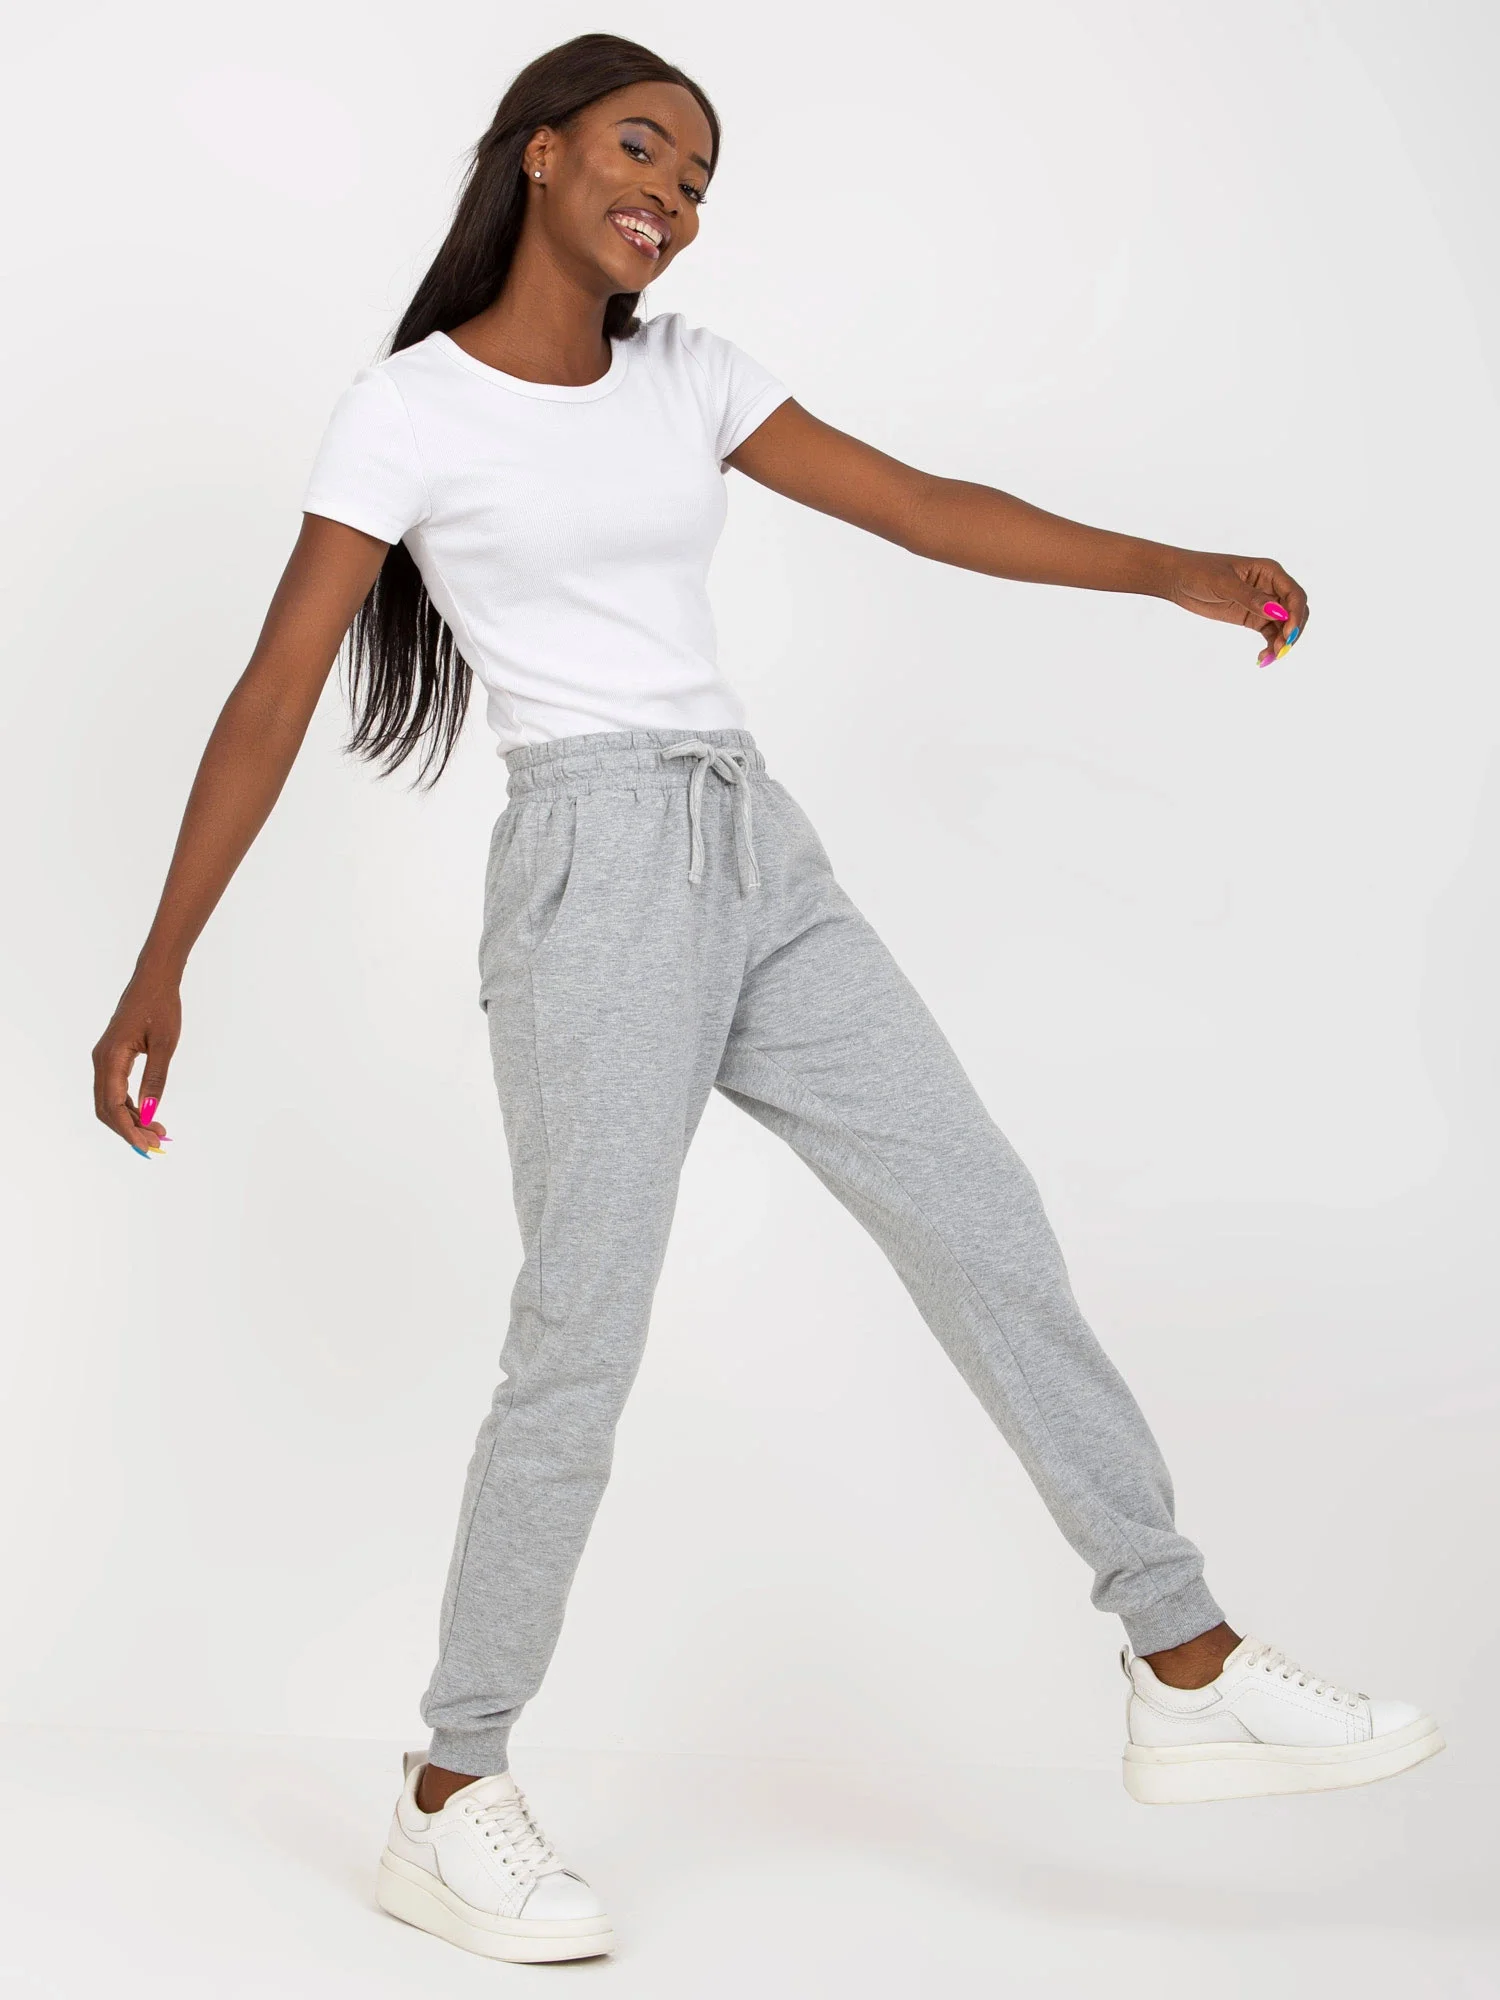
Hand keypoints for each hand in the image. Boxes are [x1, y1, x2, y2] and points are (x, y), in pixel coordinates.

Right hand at [93, 975, 179, 1157]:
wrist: (153, 980)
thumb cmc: (161, 1007)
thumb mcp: (164, 1045)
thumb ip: (155, 1079)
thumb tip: (149, 1112)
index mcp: (111, 1058)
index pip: (112, 1105)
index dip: (128, 1129)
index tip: (147, 1145)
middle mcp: (101, 1060)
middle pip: (105, 1108)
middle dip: (128, 1129)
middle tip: (156, 1143)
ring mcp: (104, 1059)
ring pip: (108, 1101)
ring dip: (129, 1120)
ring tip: (156, 1132)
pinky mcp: (112, 1057)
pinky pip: (114, 1089)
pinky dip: (128, 1106)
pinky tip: (147, 1114)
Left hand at [1161, 551, 1309, 665]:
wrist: (1180, 580)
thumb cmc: (1201, 573)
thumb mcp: (1224, 584)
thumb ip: (1250, 598)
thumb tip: (1277, 612)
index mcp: (1270, 572)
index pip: (1294, 594)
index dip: (1296, 614)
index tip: (1287, 633)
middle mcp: (1271, 587)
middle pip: (1295, 612)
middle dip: (1292, 631)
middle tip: (1280, 650)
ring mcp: (1263, 604)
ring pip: (1284, 626)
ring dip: (1282, 642)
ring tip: (1270, 658)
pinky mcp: (1253, 618)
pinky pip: (1269, 634)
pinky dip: (1270, 646)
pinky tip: (1262, 659)